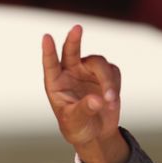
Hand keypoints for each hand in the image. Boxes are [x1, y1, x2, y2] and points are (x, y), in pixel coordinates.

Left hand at [42, 25, 128, 162]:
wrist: (96, 133)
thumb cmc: (77, 128)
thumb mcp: (75, 122)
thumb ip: (84, 109)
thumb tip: (97, 99)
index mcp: (55, 83)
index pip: (50, 64)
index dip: (48, 51)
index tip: (46, 37)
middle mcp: (70, 73)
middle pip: (71, 51)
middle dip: (74, 40)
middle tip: (77, 28)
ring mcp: (88, 72)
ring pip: (99, 63)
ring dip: (107, 81)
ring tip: (110, 100)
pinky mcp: (106, 75)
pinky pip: (113, 72)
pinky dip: (115, 86)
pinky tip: (112, 102)